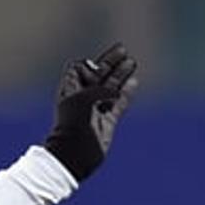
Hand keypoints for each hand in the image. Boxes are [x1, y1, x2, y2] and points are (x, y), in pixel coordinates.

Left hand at [44, 43, 138, 180]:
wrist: (75, 153)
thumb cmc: (73, 124)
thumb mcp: (83, 98)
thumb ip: (102, 88)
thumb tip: (123, 86)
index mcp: (70, 91)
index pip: (78, 70)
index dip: (88, 65)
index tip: (95, 67)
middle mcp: (82, 99)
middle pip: (98, 76)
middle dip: (110, 63)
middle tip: (123, 51)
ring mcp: (94, 110)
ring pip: (110, 88)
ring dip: (120, 75)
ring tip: (132, 62)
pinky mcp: (107, 121)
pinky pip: (119, 103)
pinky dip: (126, 92)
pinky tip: (134, 82)